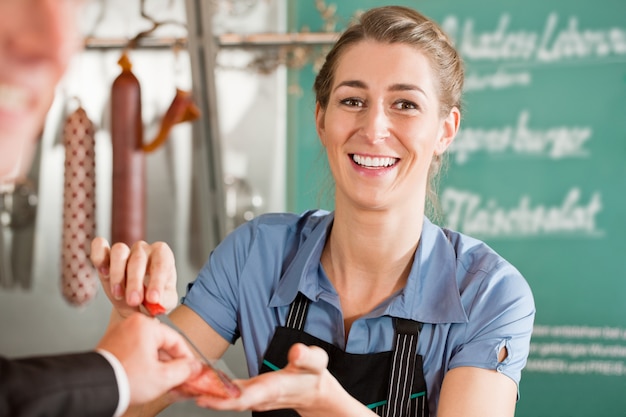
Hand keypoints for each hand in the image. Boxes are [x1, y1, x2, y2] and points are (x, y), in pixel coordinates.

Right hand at [90, 237, 177, 318]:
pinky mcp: (106, 255)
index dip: (157, 280)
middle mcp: (144, 250)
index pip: (162, 262)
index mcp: (163, 257)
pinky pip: (100, 246)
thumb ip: (163, 301)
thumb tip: (156, 302)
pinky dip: (99, 257)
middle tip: (134, 301)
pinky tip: (103, 272)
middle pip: (139, 258)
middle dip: (135, 282)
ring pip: (120, 251)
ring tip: (118, 294)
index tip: (153, 299)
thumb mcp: (165, 303)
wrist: (136, 306)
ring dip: (117, 274)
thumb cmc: (153, 300)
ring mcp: (125, 250)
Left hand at [96, 312, 201, 404]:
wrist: (94, 389)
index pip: (176, 340)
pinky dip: (143, 363)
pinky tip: (146, 378)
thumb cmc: (125, 380)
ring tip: (161, 381)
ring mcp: (119, 333)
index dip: (187, 358)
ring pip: (148, 348)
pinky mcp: (111, 344)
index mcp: (146, 326)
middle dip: (171, 363)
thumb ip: (184, 370)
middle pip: (161, 343)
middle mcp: (131, 324)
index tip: (191, 370)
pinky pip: (134, 351)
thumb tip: (194, 366)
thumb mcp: (163, 377)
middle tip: (177, 379)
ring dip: (157, 364)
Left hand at [194, 343, 374, 416]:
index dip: (224, 399)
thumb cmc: (314, 377)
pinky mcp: (251, 392)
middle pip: (228, 401)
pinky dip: (212, 389)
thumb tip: (297, 351)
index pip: (246, 397)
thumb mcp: (317, 363)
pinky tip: (198, 382)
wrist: (316, 393)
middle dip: (204, 397)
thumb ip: (307, 357)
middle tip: (180, 388)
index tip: (203, 396)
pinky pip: (228, 393)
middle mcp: (260, 396)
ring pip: (225, 398)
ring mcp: (254, 396)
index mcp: (273, 388)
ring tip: (179, 384)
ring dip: (204, 393)